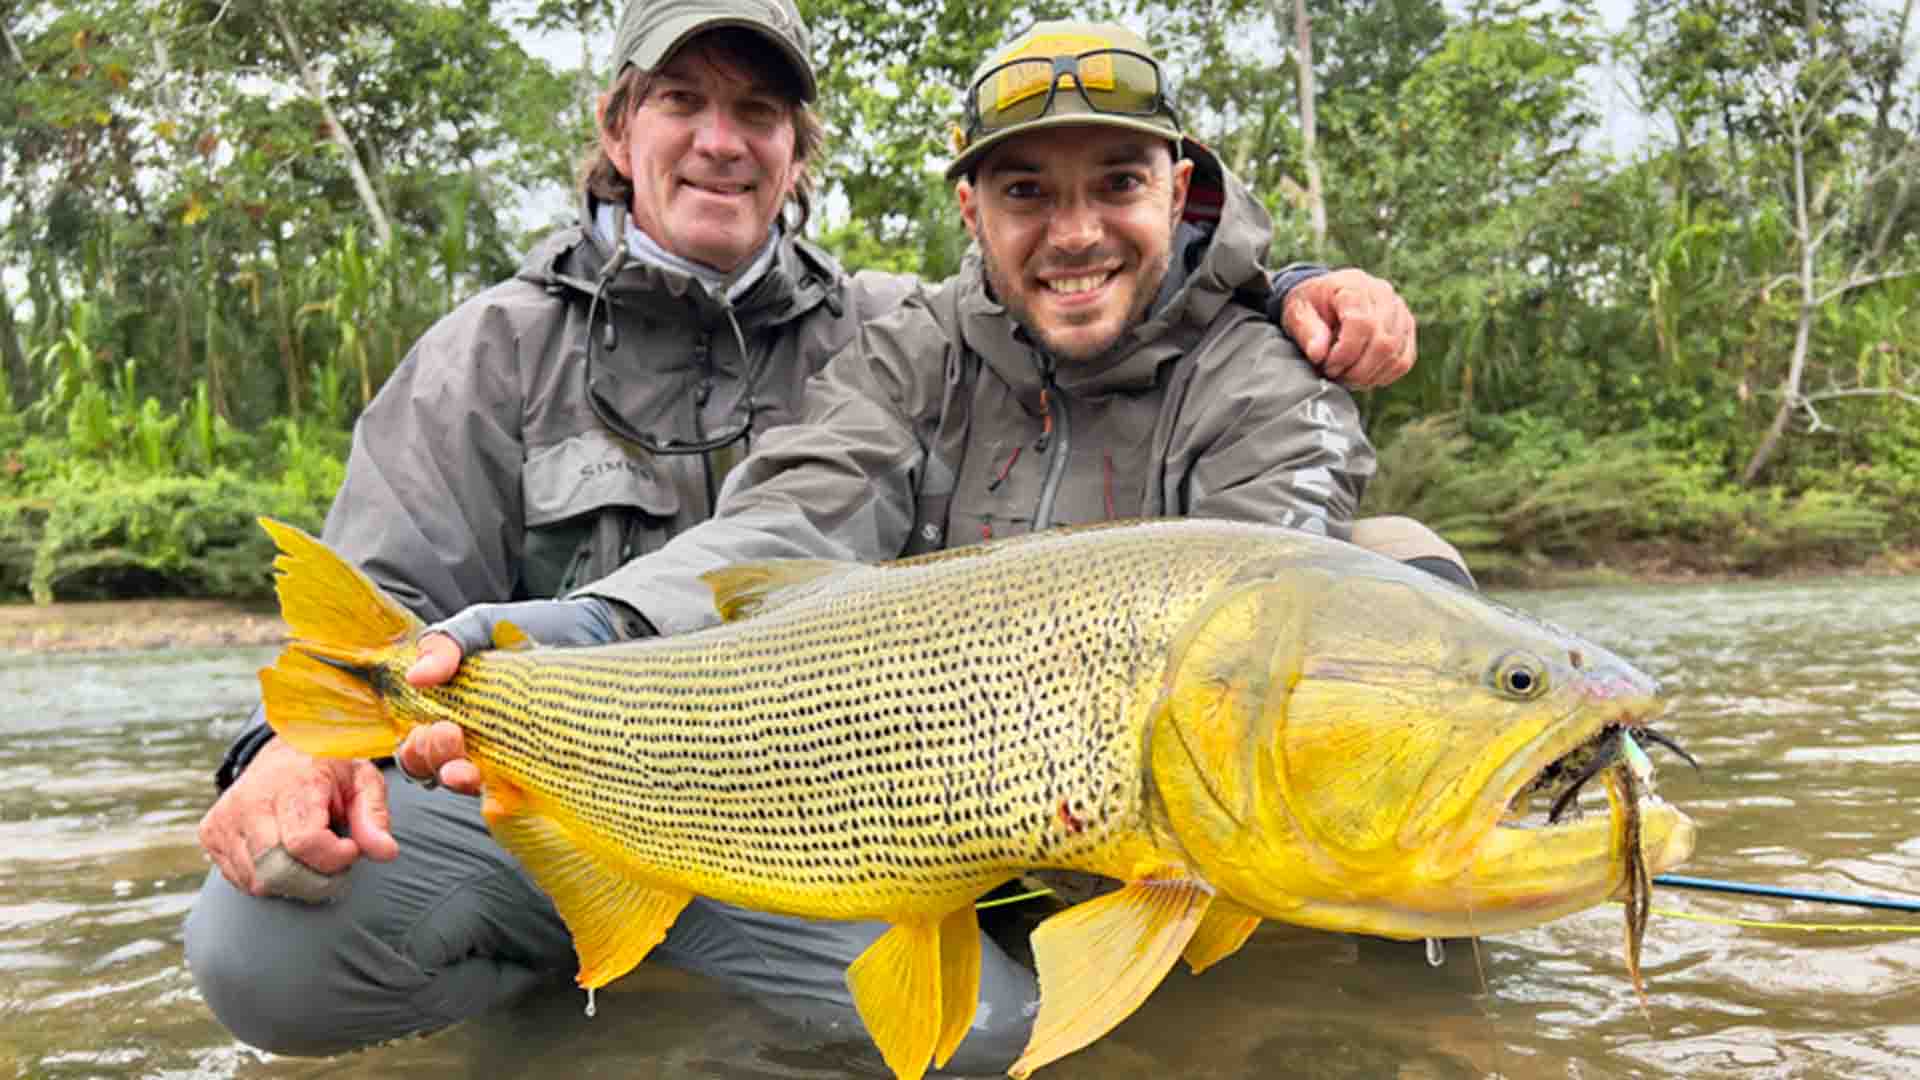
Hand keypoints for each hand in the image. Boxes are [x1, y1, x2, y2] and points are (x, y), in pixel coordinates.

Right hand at [197, 738, 397, 898]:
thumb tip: (386, 853)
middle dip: (315, 879)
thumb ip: (374, 816)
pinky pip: (242, 880)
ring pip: (258, 881)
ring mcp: (224, 818)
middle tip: (335, 861)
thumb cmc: (330, 769)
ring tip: (311, 853)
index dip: (334, 858)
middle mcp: (250, 799)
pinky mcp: (211, 833)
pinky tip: (284, 853)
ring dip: (293, 881)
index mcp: (291, 781)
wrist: (286, 751)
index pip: (304, 842)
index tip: (351, 849)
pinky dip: (269, 878)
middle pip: (277, 870)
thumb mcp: (363, 781)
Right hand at [397, 597, 632, 795]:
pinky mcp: (542, 768)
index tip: (430, 728)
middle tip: (450, 736)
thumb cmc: (529, 632)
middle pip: (438, 770)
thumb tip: (416, 675)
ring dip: (462, 782)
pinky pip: (519, 796)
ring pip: (474, 786)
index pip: (418, 747)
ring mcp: (508, 758)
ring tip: (466, 771)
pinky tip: (504, 799)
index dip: (415, 747)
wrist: (591, 631)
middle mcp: (474, 743)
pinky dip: (506, 802)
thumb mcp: (482, 627)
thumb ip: (447, 643)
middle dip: (436, 760)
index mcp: (450, 712)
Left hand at [1282, 268, 1416, 388]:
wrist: (1325, 295)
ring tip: (1346, 377)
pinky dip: (1384, 375)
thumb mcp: (1297, 313)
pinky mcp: (1406, 328)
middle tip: (1335, 376)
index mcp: (1355, 286)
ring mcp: (1399, 311)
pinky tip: (1363, 376)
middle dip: (1357, 370)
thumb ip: (1307, 331)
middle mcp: (1384, 295)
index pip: (1362, 324)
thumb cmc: (1311, 305)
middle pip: (1383, 343)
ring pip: (1395, 354)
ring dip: (1369, 376)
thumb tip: (1319, 354)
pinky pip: (1404, 360)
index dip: (1345, 353)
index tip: (1327, 366)